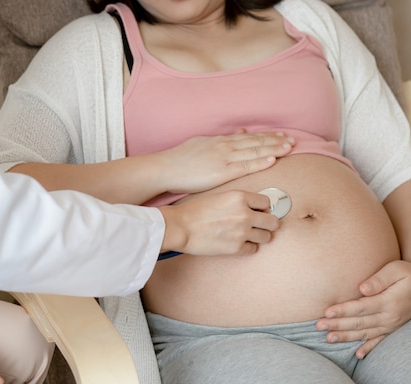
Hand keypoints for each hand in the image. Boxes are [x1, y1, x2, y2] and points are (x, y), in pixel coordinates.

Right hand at [155, 130, 293, 193]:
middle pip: (255, 142)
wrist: (165, 168)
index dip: (266, 137)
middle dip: (275, 141)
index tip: (280, 136)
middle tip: (293, 140)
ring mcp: (223, 158)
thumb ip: (217, 142)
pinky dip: (260, 162)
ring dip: (273, 149)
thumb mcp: (198, 145)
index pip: (248, 138)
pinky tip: (273, 159)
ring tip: (289, 148)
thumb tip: (230, 138)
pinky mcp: (221, 172)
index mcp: (219, 141)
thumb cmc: (178, 161)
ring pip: (254, 151)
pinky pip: (244, 166)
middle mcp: (224, 146)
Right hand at [159, 190, 279, 255]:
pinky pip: (253, 249)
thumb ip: (238, 200)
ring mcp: (242, 233)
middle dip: (268, 223)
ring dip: (259, 235)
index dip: (263, 208)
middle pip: (273, 222)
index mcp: (240, 197)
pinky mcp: (236, 248)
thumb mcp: (219, 196)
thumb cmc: (194, 210)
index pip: (266, 203)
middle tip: (260, 225)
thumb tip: (252, 207)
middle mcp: (245, 214)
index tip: (259, 211)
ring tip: (248, 234)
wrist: (180, 227)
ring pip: (266, 237)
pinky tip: (238, 242)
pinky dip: (248, 247)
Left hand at [316, 260, 410, 358]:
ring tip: (328, 339)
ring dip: (346, 337)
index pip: (361, 307)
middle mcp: (389, 317)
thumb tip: (362, 288)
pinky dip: (368, 348)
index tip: (326, 312)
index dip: (343, 310)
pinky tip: (358, 355)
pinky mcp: (392, 329)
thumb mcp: (396, 270)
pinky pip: (379, 341)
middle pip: (359, 322)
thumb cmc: (408, 275)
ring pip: (365, 333)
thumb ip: (379, 279)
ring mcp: (391, 325)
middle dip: (337, 325)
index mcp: (389, 301)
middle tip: (318, 326)